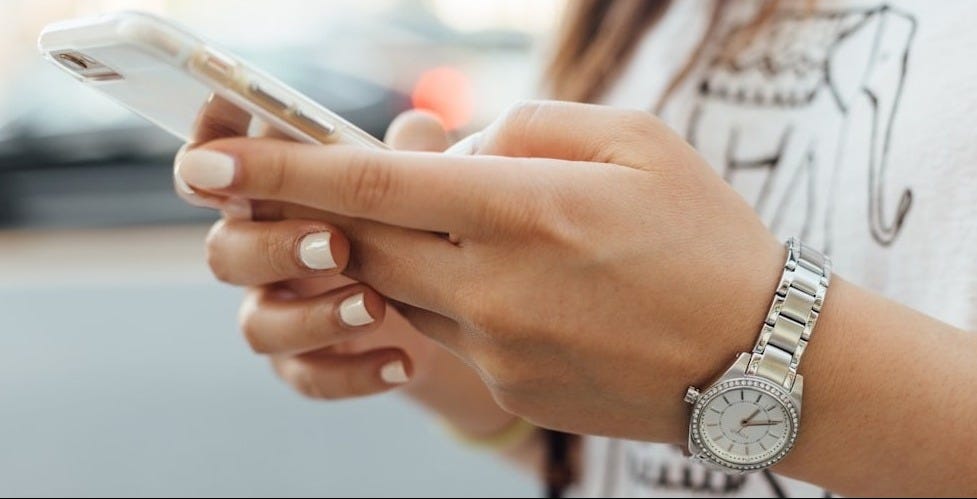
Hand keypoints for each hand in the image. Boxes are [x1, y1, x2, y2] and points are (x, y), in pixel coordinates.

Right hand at [174, 104, 477, 404]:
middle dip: (273, 247)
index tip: (222, 155)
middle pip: (225, 251)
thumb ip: (413, 156)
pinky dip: (353, 372)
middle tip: (336, 244)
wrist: (448, 308)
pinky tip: (402, 362)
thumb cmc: (415, 224)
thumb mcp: (420, 186)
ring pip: (258, 324)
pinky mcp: (306, 362)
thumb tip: (419, 128)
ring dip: (312, 316)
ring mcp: (280, 311)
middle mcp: (263, 251)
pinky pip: (307, 376)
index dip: (205, 156)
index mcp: (274, 194)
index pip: (217, 169)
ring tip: (376, 306)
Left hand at [175, 101, 784, 443]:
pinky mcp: (508, 387)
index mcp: (527, 209)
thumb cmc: (706, 235)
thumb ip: (526, 127)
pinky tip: (520, 284)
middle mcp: (497, 285)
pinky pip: (447, 331)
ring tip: (472, 228)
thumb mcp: (634, 141)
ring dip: (401, 251)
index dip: (282, 169)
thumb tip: (448, 147)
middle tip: (311, 187)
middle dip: (323, 212)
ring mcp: (499, 347)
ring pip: (399, 289)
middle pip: (364, 243)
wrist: (761, 360)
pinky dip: (453, 294)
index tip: (210, 163)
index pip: (374, 184)